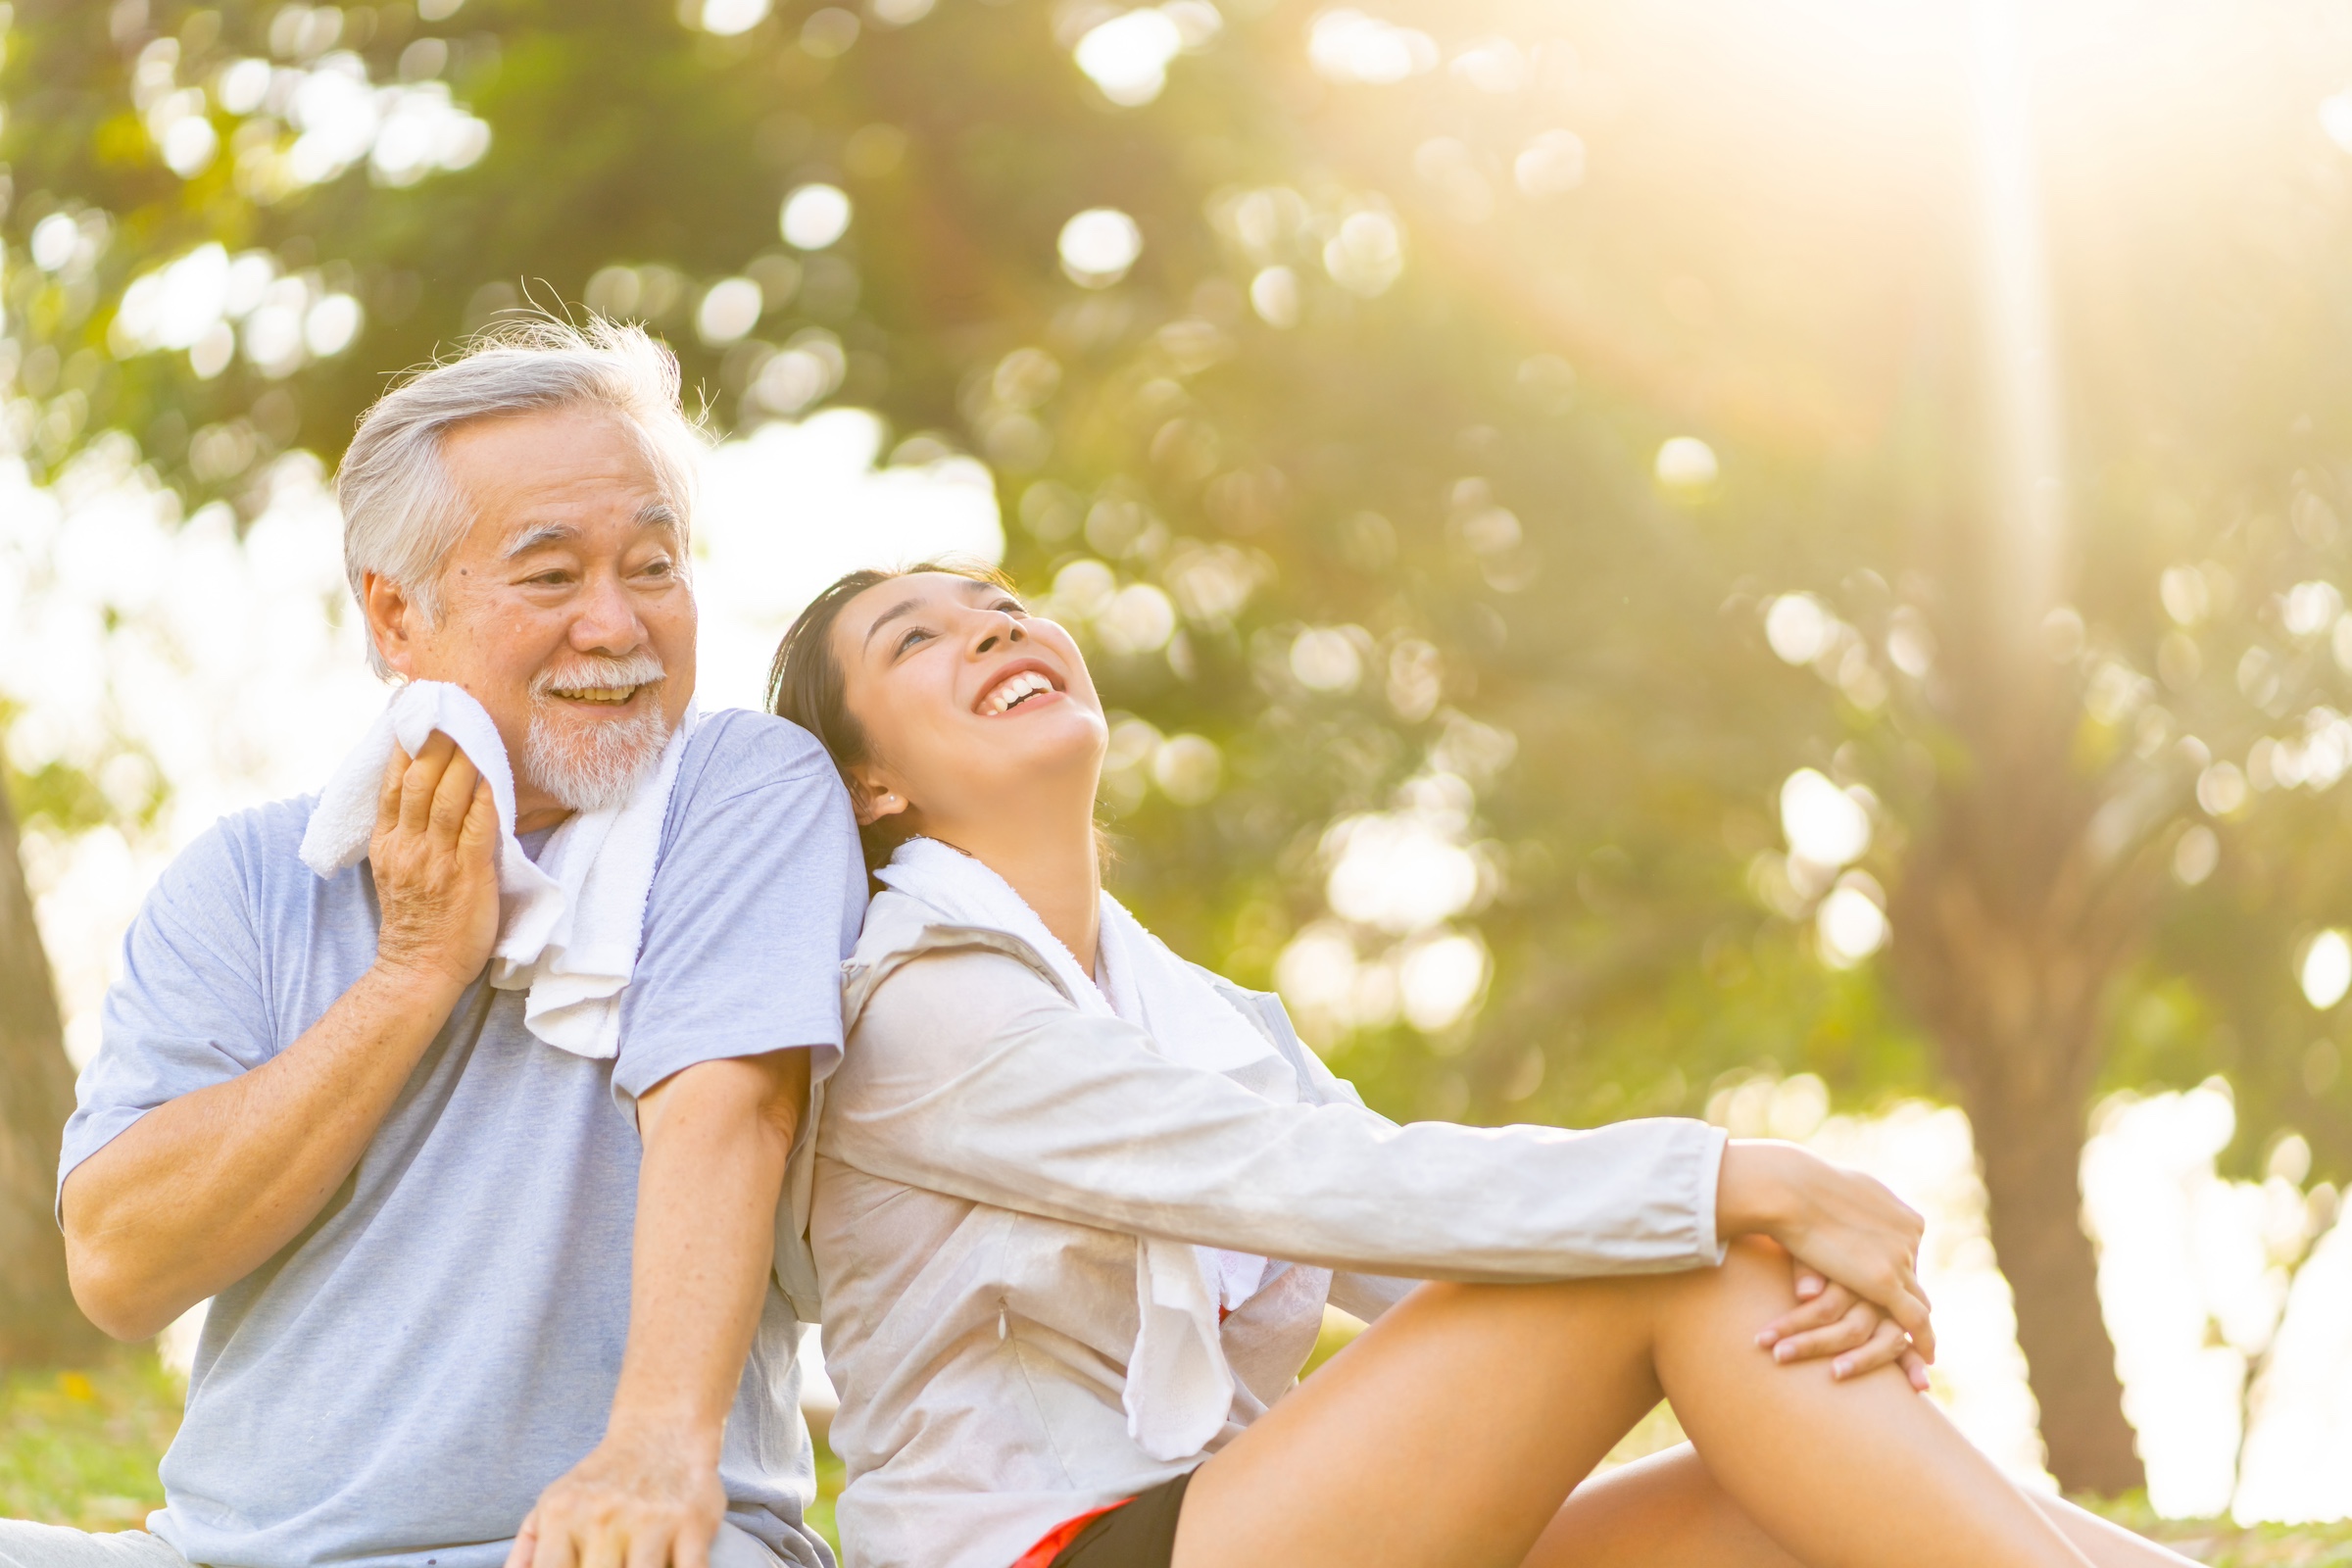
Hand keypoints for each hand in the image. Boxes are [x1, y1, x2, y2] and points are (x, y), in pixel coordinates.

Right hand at [369, 732, 498, 994]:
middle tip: (453, 704)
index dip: (407, 744)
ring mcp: (436, 859)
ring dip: (462, 758)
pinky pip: (476, 826)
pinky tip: (491, 773)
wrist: (419, 969)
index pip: (393, 781)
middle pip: (419, 779)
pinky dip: (483, 797)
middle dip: (436, 739)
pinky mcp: (467, 873)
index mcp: (387, 841)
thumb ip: (403, 831)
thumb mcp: (393, 868)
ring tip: (473, 726)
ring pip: (447, 796)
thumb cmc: (416, 920)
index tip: (418, 711)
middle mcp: (407, 844)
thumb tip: (419, 792)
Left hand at [507, 1430, 725, 1567]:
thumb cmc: (604, 1481)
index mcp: (563, 1516)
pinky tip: (669, 1565)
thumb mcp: (553, 1505)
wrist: (663, 1431)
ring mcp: (651, 1522)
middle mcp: (604, 1518)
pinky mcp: (692, 1525)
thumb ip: (528, 1552)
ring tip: (633, 1565)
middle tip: (610, 1566)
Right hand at [1717, 1140, 1935, 1364]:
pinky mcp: (1884, 1281)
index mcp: (1900, 1214)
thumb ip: (1846, 1223)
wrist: (1788, 1188)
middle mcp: (1909, 1235)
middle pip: (1915, 1280)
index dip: (1896, 1275)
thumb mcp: (1834, 1202)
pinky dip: (1924, 1341)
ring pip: (1917, 1303)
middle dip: (1911, 1304)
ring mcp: (1900, 1257)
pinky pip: (1915, 1320)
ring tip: (1918, 1354)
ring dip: (1913, 1328)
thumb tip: (1836, 1243)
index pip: (1906, 1253)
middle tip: (1905, 1331)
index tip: (1887, 1294)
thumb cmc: (1798, 1189)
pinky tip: (1927, 1359)